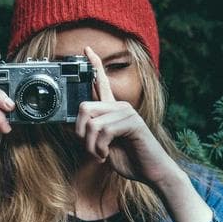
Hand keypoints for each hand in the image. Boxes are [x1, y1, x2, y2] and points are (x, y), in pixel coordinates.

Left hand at [75, 46, 182, 188]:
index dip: (94, 65)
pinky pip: (103, 131)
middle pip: (84, 107)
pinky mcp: (133, 122)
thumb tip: (69, 126)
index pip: (101, 82)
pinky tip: (107, 155)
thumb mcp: (102, 147)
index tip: (86, 49)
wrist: (152, 172)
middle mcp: (120, 106)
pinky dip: (100, 148)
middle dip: (80, 134)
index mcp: (113, 110)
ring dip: (91, 146)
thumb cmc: (130, 160)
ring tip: (101, 155)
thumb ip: (90, 134)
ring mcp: (127, 112)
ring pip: (91, 123)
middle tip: (91, 150)